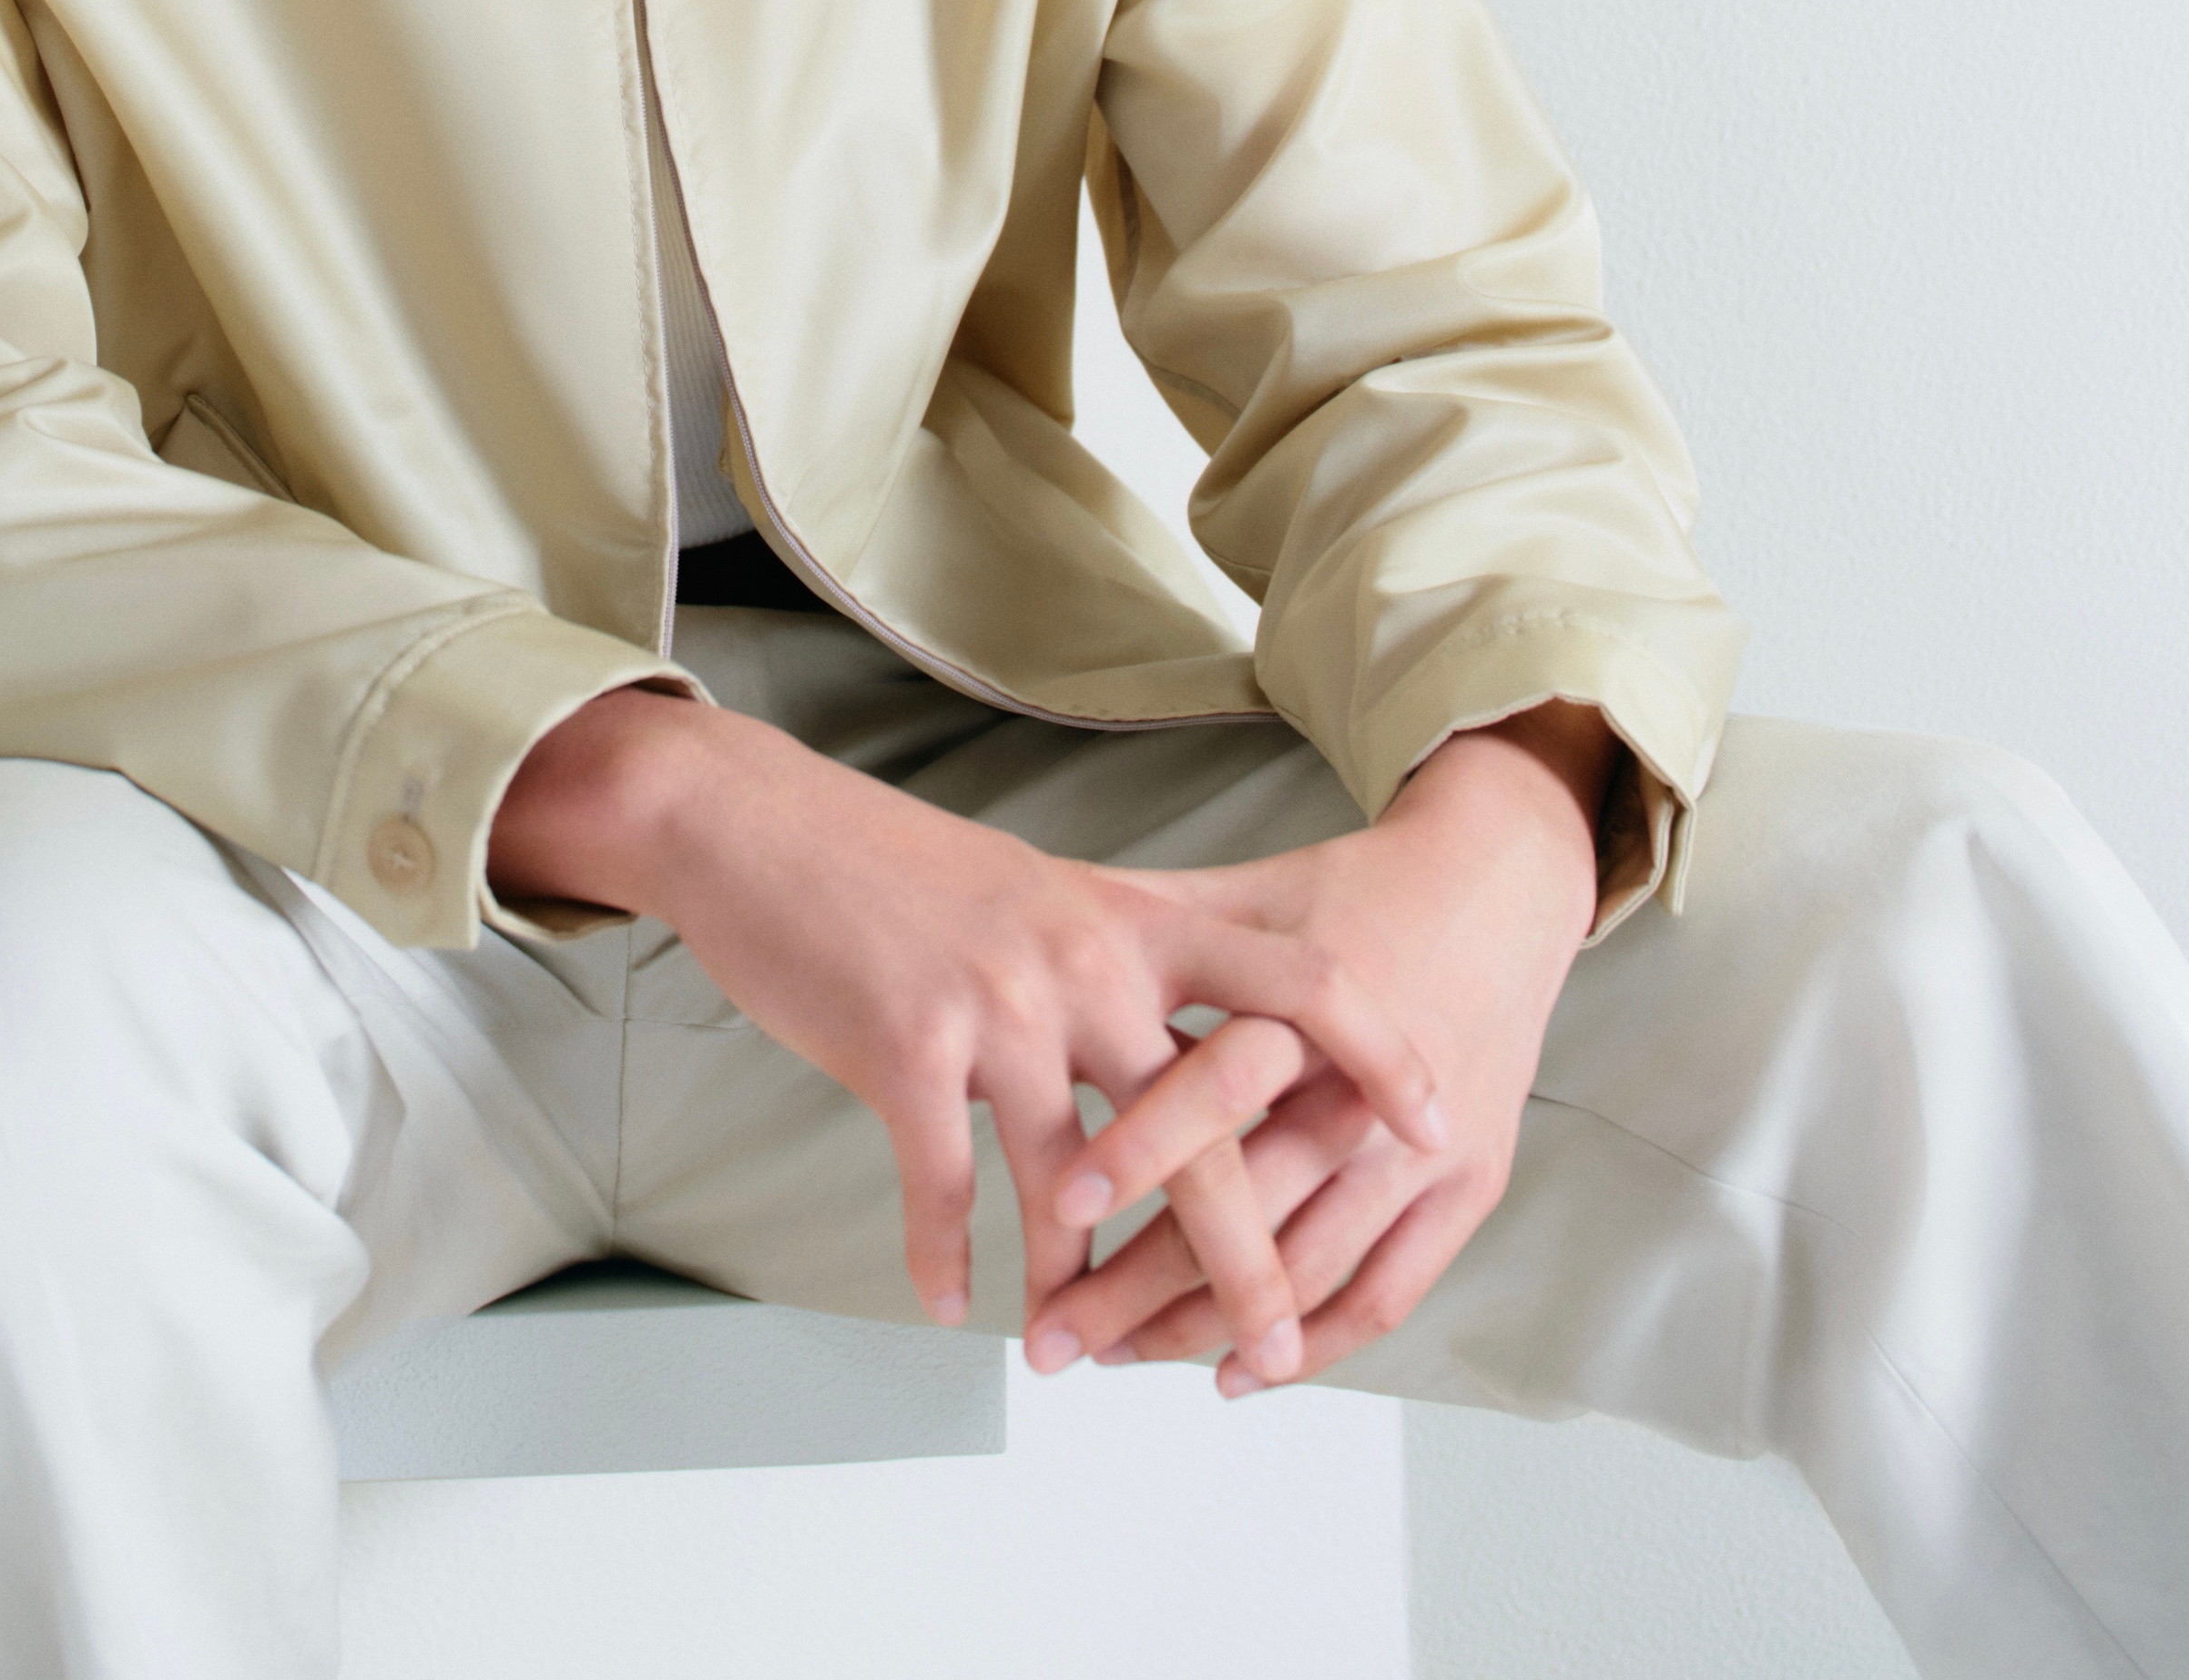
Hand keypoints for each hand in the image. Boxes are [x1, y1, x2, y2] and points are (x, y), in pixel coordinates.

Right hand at [488, 690, 1448, 1355]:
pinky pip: (947, 1187)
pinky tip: (947, 1303)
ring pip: (1074, 1183)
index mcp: (1129, 918)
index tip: (1431, 1127)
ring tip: (1078, 1362)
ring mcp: (998, 1004)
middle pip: (1205, 1122)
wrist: (757, 825)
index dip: (1373, 1053)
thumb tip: (1196, 1059)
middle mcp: (1083, 958)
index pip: (1292, 982)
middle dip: (1247, 1252)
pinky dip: (946, 1258)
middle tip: (1277, 1349)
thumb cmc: (899, 873)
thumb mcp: (1038, 898)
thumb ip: (1122, 965)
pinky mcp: (908, 1045)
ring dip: (1080, 1290)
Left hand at [1022, 705, 1610, 1391]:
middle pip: (1250, 1205)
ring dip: (1204, 1328)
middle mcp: (1370, 1085)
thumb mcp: (1251, 895)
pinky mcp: (1471, 1189)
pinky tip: (1233, 1374)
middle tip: (1053, 1333)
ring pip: (1306, 1269)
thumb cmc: (1349, 893)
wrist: (1499, 890)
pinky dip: (1313, 1349)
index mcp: (1310, 1001)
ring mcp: (1427, 1149)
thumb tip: (1031, 902)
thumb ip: (1151, 919)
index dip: (1143, 1146)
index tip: (1060, 1202)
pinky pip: (1386, 1293)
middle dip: (1142, 1282)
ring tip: (1111, 1355)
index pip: (1221, 1083)